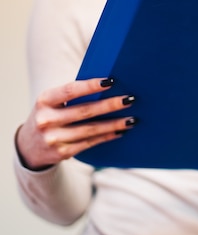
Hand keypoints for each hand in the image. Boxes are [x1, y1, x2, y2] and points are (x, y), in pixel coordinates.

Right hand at [15, 78, 135, 170]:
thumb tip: (108, 85)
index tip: (111, 81)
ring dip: (114, 124)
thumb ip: (72, 95)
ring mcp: (54, 138)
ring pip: (90, 129)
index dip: (91, 86)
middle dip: (110, 105)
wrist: (29, 146)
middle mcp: (46, 120)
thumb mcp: (52, 103)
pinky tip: (120, 131)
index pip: (70, 90)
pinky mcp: (62, 153)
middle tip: (130, 99)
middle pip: (84, 111)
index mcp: (44, 101)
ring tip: (132, 119)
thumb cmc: (50, 115)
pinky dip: (107, 136)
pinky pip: (90, 142)